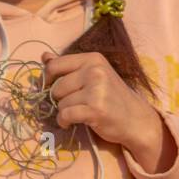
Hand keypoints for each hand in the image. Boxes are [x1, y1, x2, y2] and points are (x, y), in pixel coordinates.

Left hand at [42, 52, 176, 173]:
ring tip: (78, 112)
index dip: (48, 79)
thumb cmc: (111, 96)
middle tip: (74, 103)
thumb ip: (68, 66)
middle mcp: (95, 71)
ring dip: (64, 111)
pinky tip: (71, 122)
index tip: (53, 88)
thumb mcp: (92, 75)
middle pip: (57, 87)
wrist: (135, 118)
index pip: (55, 65)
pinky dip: (64, 121)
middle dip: (59, 99)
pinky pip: (65, 115)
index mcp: (93, 59)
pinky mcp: (95, 109)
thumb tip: (44, 56)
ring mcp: (96, 90)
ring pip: (60, 102)